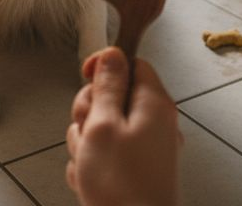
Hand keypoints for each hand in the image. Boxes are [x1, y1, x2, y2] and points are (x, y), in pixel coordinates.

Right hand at [65, 48, 179, 205]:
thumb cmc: (121, 186)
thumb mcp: (103, 124)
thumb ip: (107, 86)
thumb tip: (111, 55)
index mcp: (153, 103)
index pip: (131, 63)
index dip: (105, 67)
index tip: (85, 77)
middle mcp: (156, 122)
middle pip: (114, 96)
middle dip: (89, 112)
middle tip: (88, 132)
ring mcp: (147, 148)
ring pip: (104, 128)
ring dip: (87, 143)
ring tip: (90, 164)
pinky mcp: (137, 170)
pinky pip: (107, 155)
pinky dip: (94, 166)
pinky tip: (92, 181)